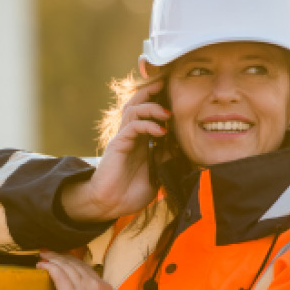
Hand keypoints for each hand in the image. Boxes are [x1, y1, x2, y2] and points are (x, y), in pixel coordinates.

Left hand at [37, 251, 167, 289]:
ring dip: (53, 258)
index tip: (64, 257)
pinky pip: (58, 274)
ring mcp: (82, 287)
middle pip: (75, 264)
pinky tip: (41, 264)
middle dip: (61, 255)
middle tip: (49, 251)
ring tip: (43, 254)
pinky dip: (49, 267)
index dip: (73, 261)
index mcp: (104, 288)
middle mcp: (94, 283)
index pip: (86, 268)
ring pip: (66, 266)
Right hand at [60, 81, 168, 222]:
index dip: (160, 101)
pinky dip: (148, 124)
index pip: (148, 113)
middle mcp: (131, 135)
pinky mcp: (118, 143)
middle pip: (138, 103)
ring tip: (168, 114)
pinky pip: (132, 125)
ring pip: (134, 109)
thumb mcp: (156, 175)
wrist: (110, 204)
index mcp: (140, 141)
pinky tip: (161, 131)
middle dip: (152, 92)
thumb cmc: (130, 193)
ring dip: (152, 107)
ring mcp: (123, 137)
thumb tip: (179, 148)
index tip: (176, 95)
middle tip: (167, 85)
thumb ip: (164, 160)